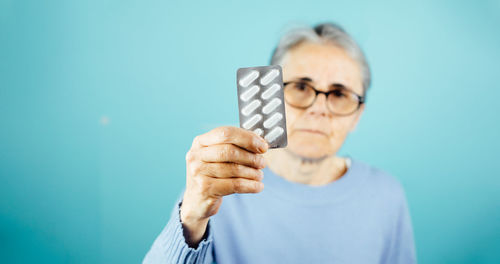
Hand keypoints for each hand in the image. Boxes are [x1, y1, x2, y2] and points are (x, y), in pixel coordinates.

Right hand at [180, 126, 267, 246]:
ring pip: (234, 169)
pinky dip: (250, 186)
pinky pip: (234, 185)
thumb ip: (234, 147)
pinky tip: (258, 186)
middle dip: (251, 157)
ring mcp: (198, 172)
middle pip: (230, 151)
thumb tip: (260, 143)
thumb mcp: (217, 157)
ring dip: (252, 173)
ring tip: (260, 175)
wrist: (196, 201)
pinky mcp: (204, 188)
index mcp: (200, 142)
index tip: (263, 146)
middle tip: (262, 163)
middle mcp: (196, 155)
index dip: (247, 138)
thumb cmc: (212, 175)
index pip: (225, 133)